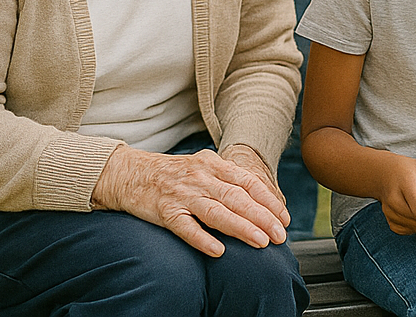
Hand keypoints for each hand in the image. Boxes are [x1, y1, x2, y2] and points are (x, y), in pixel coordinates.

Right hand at [92, 144, 288, 255]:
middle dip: (263, 217)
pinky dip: (202, 239)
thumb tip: (261, 199)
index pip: (248, 182)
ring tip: (260, 242)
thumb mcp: (204, 167)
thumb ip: (229, 180)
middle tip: (280, 235)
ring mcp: (182, 194)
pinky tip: (217, 250)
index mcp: (214, 165)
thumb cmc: (174, 174)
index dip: (269, 200)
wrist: (131, 173)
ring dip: (241, 228)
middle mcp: (201, 178)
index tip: (284, 218)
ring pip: (216, 212)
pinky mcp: (164, 211)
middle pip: (237, 198)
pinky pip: (185, 227)